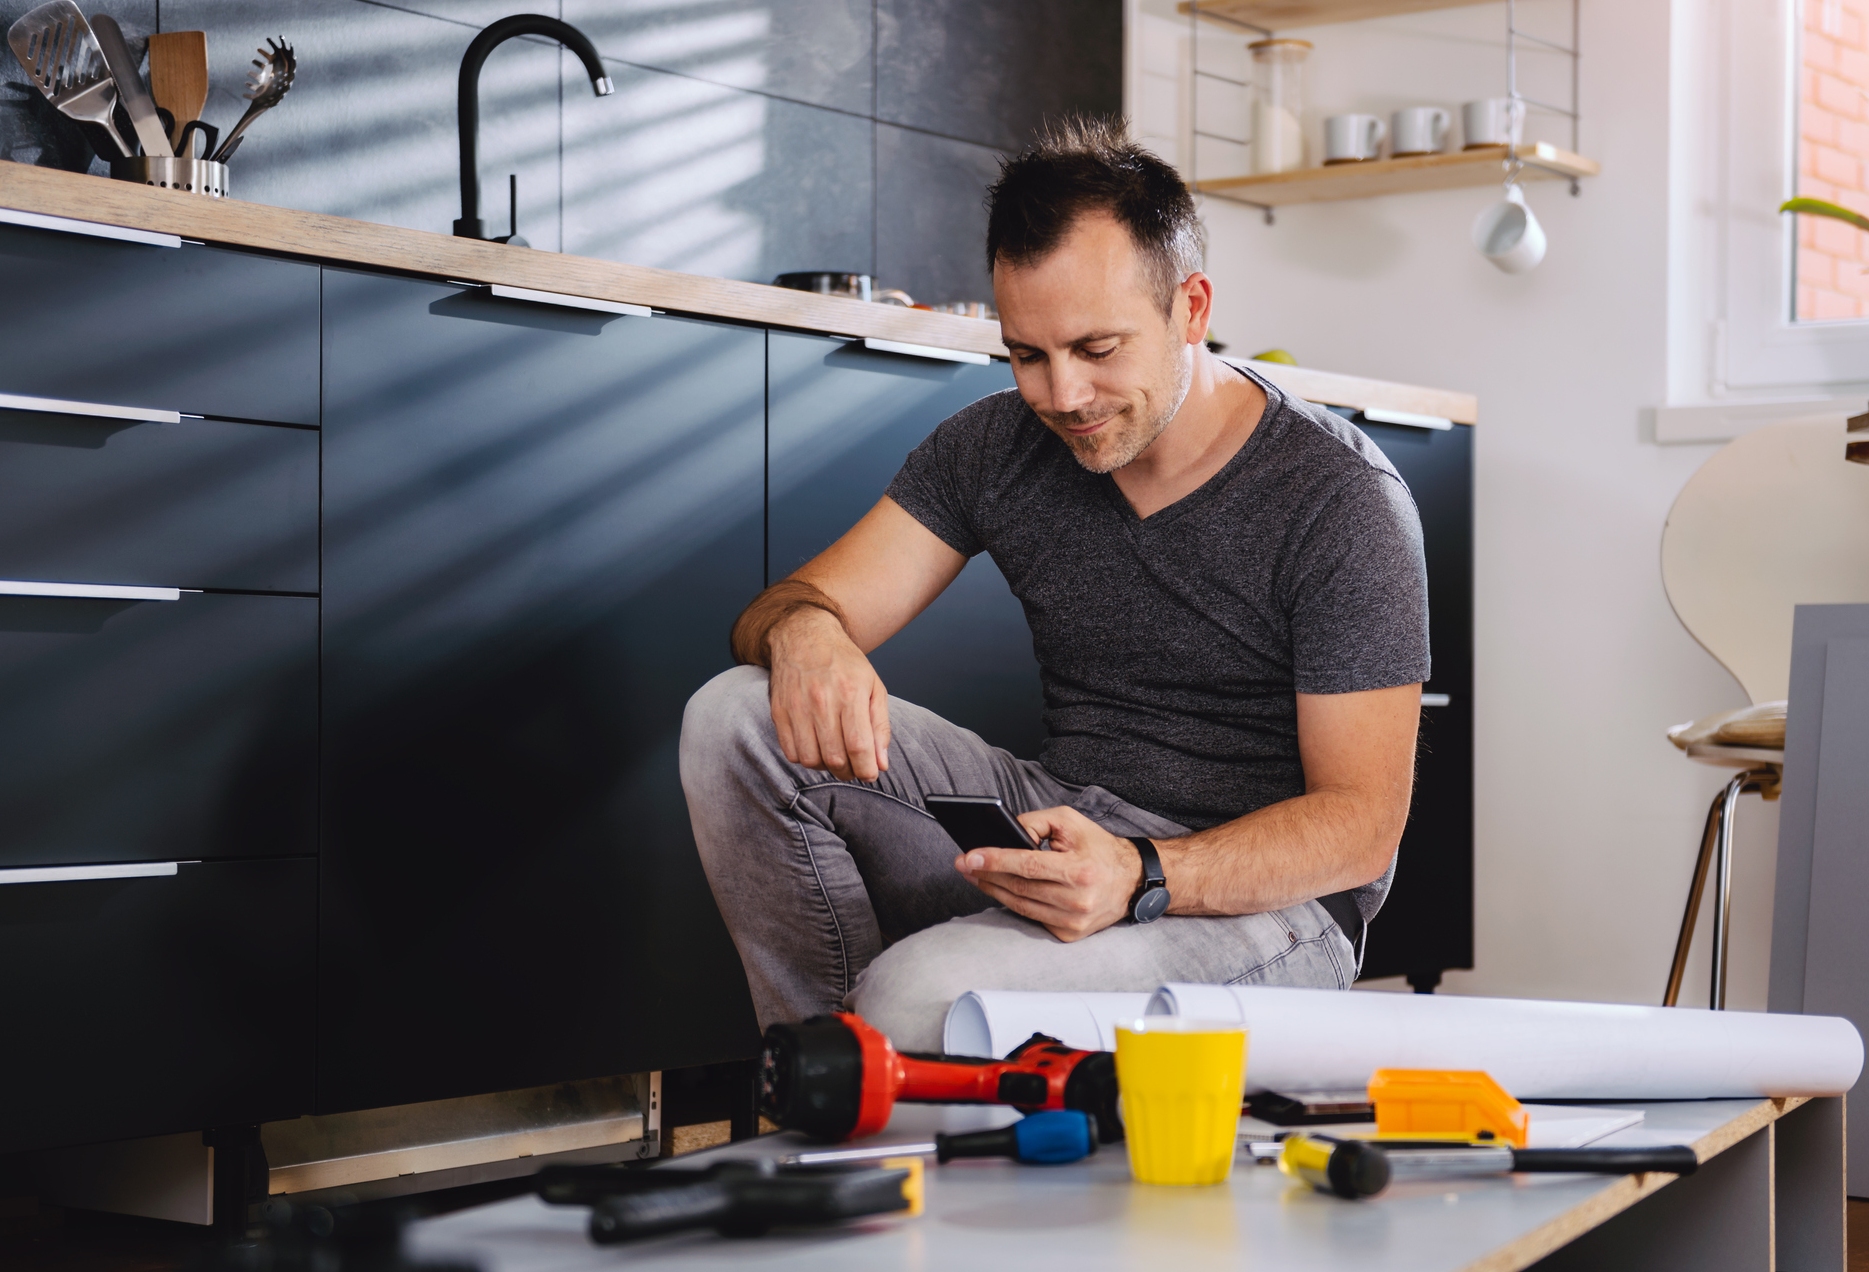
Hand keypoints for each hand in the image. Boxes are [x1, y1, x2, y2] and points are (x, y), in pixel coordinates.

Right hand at [766, 606, 891, 780]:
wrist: (804, 636)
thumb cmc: (844, 663)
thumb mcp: (873, 687)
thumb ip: (880, 727)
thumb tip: (881, 764)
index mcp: (850, 693)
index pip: (858, 746)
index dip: (866, 769)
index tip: (870, 774)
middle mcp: (822, 701)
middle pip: (834, 757)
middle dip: (848, 772)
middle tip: (854, 767)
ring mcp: (797, 707)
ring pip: (811, 760)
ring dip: (826, 766)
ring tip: (835, 756)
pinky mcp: (779, 712)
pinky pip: (791, 752)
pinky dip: (806, 758)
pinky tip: (816, 746)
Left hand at [954, 805, 1143, 941]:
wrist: (1133, 881)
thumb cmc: (1098, 848)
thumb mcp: (1070, 822)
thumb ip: (1036, 822)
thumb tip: (1005, 833)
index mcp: (1080, 871)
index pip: (1027, 865)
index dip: (995, 860)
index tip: (969, 856)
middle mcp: (1077, 900)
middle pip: (1019, 888)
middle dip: (986, 874)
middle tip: (963, 863)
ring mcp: (1073, 922)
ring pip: (1021, 905)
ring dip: (993, 889)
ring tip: (975, 875)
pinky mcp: (1070, 935)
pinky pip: (1032, 917)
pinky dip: (1014, 902)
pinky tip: (1000, 889)